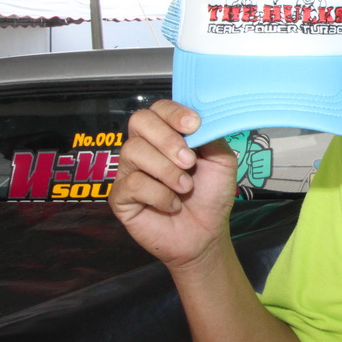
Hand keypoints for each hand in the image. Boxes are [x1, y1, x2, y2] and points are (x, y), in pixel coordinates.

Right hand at [109, 100, 238, 269]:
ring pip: (134, 151)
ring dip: (166, 170)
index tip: (193, 126)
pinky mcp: (120, 196)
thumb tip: (198, 118)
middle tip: (189, 161)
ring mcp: (129, 170)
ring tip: (186, 188)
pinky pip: (133, 183)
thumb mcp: (221, 160)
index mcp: (168, 134)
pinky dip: (160, 194)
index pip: (159, 108)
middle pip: (139, 121)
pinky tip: (173, 204)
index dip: (173, 112)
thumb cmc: (212, 194)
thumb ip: (210, 135)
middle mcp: (144, 146)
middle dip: (167, 139)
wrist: (206, 233)